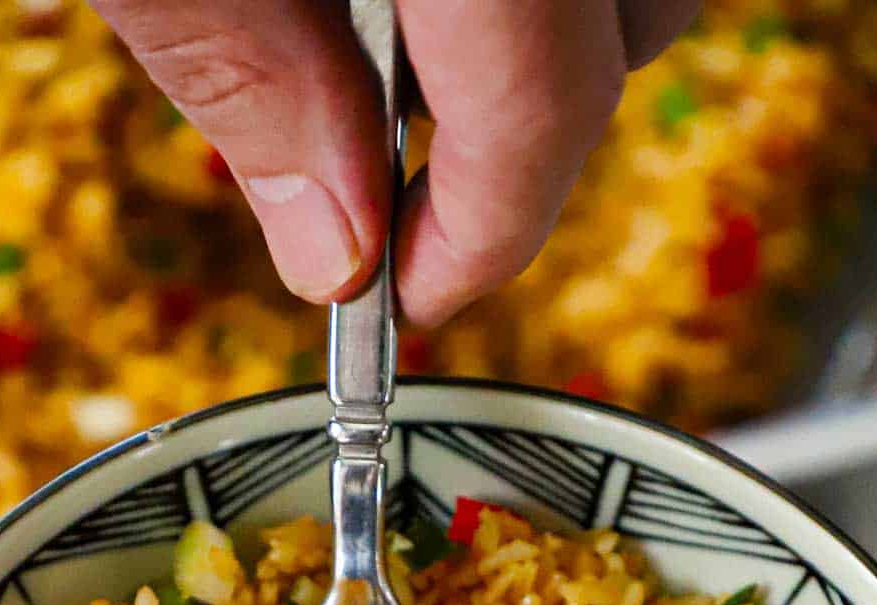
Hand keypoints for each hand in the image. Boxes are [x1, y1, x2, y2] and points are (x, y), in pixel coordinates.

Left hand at [94, 0, 698, 323]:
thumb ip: (245, 75)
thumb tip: (336, 253)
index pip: (542, 106)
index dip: (480, 237)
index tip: (406, 303)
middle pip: (631, 34)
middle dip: (527, 135)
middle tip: (393, 188)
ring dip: (539, 51)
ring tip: (392, 68)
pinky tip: (412, 0)